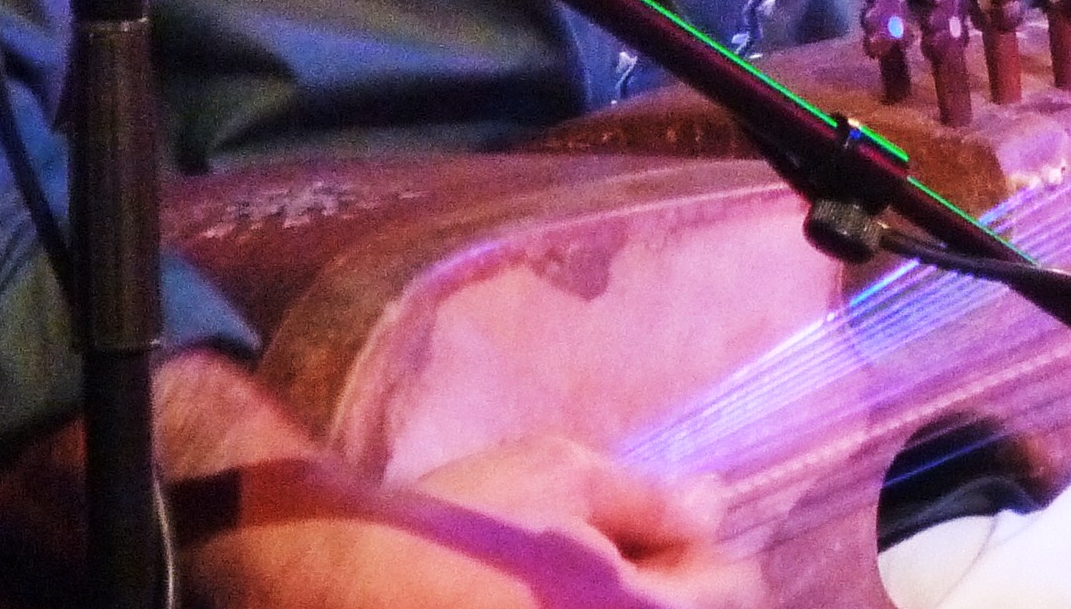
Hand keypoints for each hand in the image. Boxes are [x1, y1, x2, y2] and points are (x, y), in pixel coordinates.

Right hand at [179, 433, 761, 608]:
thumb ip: (650, 496)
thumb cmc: (455, 522)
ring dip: (612, 599)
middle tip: (604, 556)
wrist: (335, 581)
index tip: (662, 532)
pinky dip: (566, 608)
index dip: (701, 551)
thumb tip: (715, 501)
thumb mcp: (558, 476)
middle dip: (660, 585)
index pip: (735, 587)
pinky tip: (525, 593)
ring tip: (551, 578)